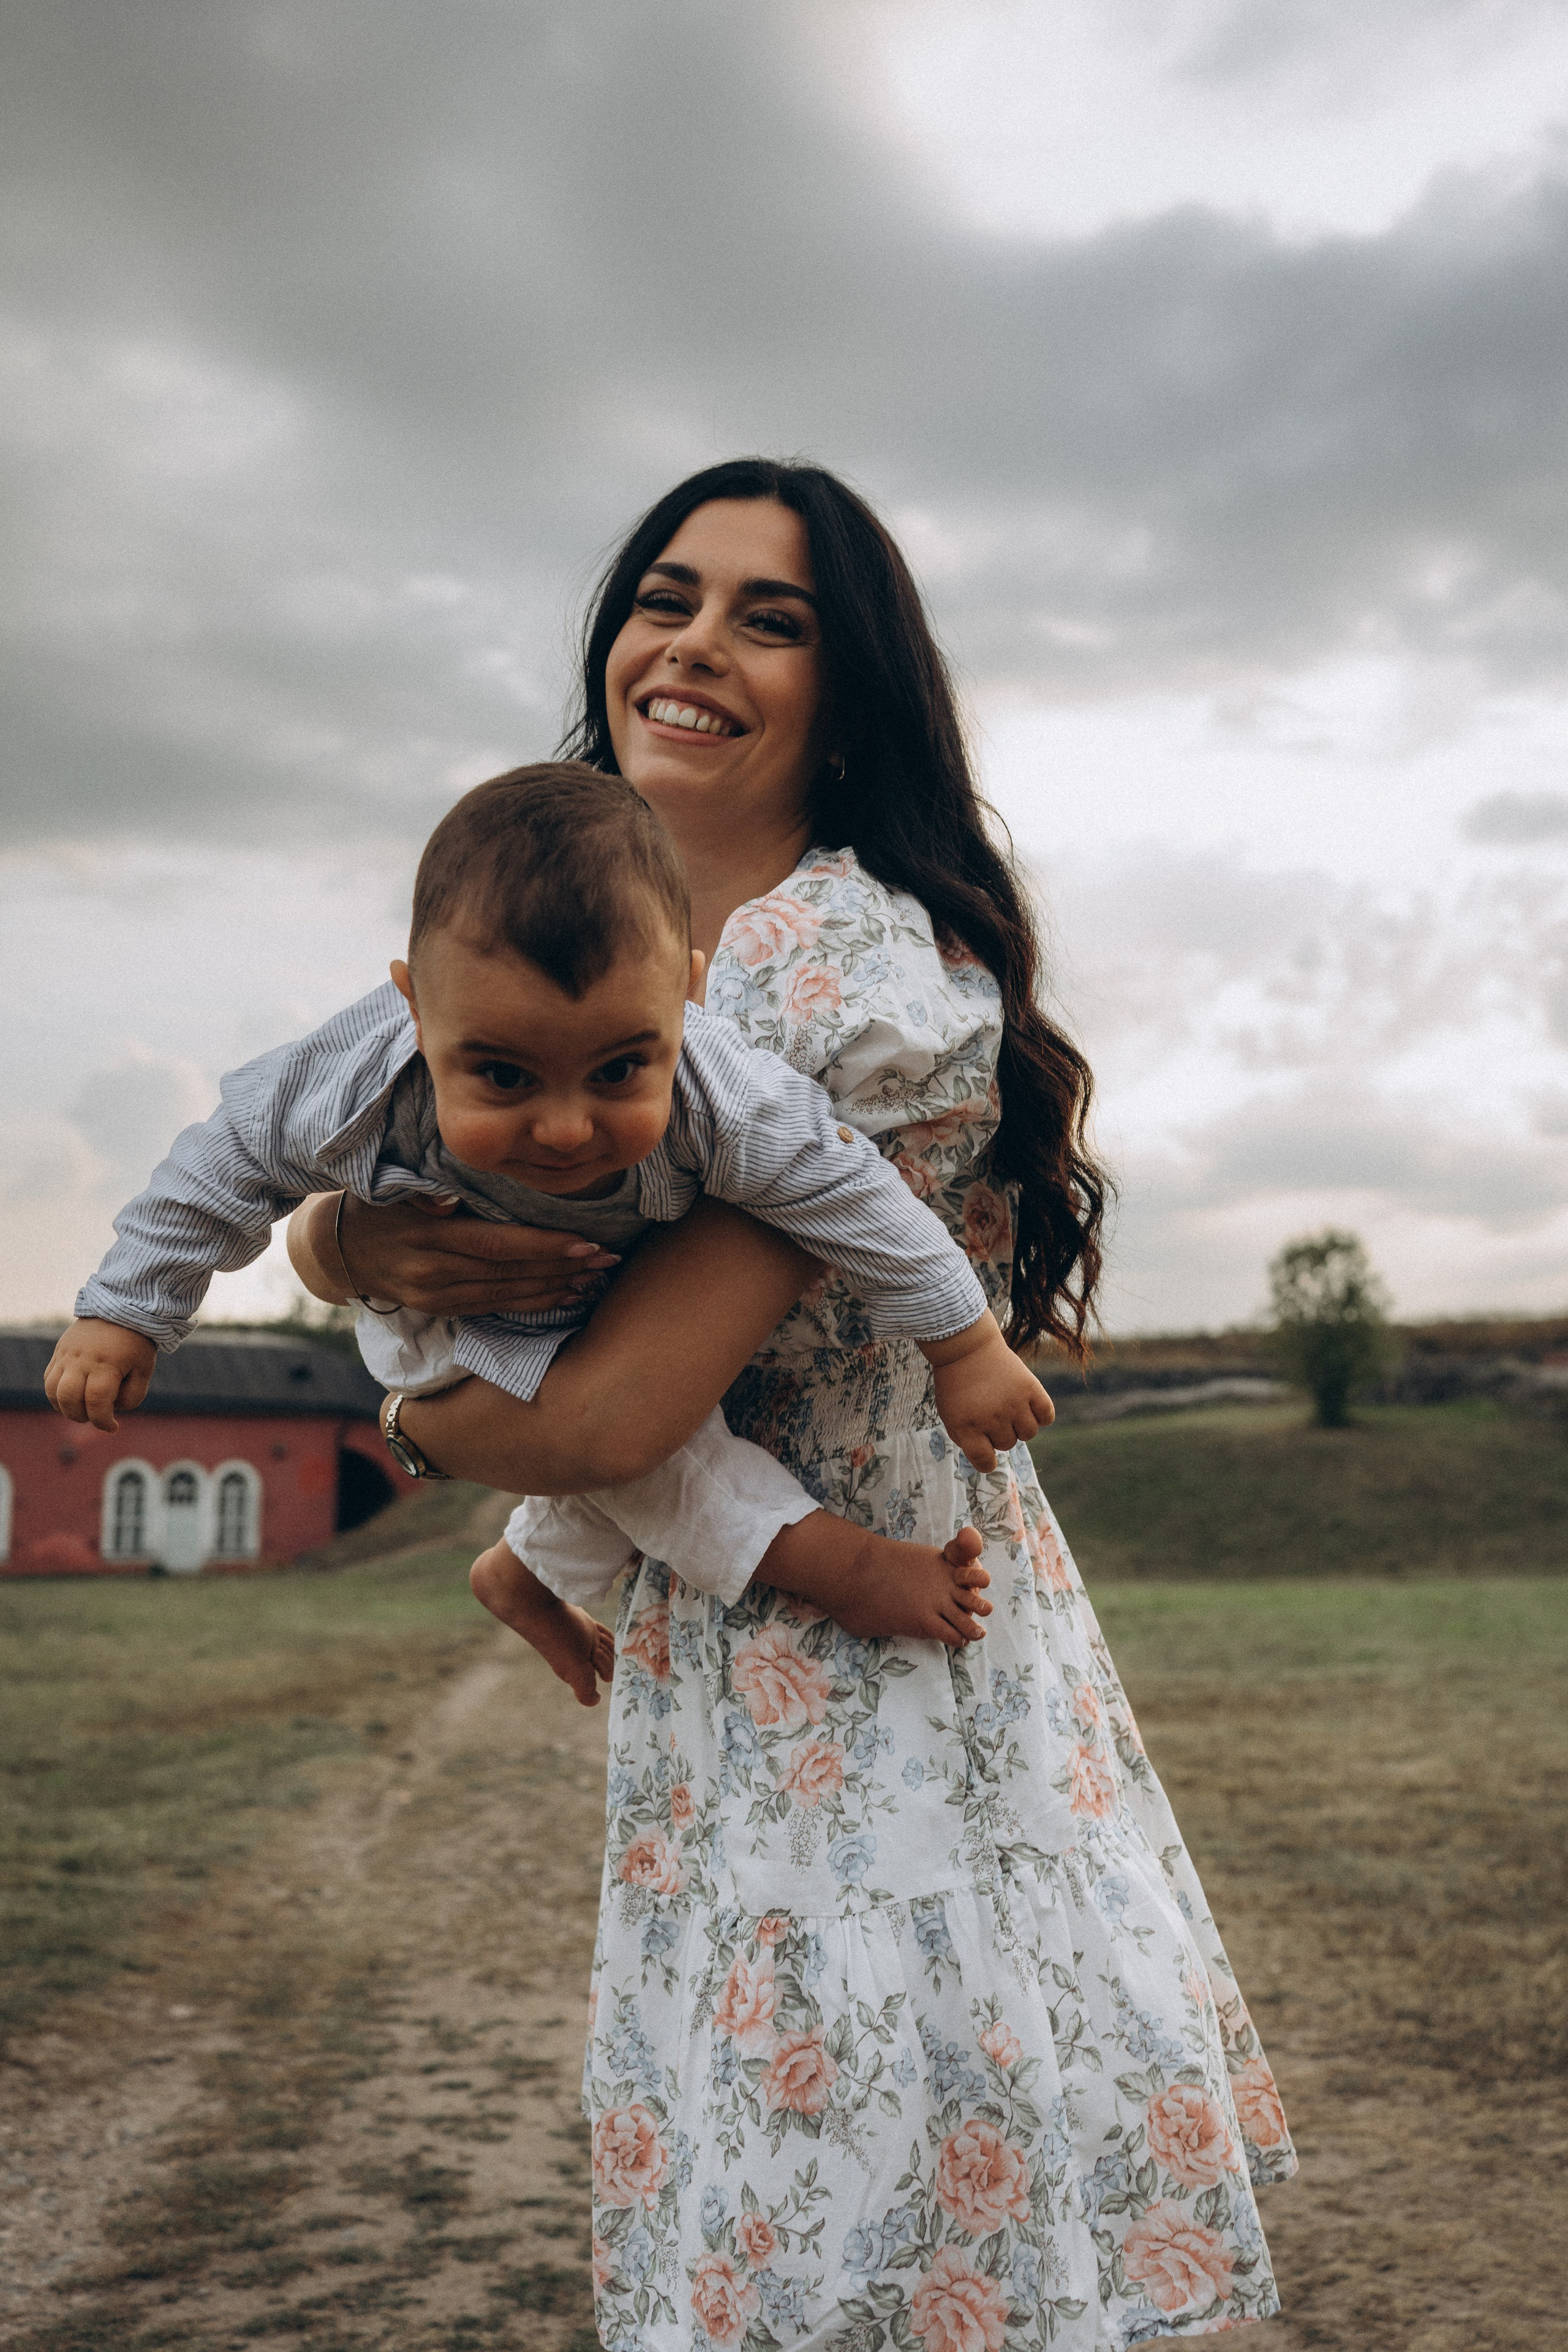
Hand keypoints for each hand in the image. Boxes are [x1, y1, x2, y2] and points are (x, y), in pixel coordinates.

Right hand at [45, 1318, 157, 1432]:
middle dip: (81, 1416)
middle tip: (96, 1415)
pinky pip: (49, 1379)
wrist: (120, 1309)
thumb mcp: (144, 1370)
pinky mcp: (59, 1352)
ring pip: (52, 1391)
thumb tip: (111, 1410)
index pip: (96, 1402)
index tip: (113, 1427)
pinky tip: (74, 1396)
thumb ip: (132, 1396)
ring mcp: (66, 1355)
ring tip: (83, 1407)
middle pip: (68, 1398)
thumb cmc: (136, 1343)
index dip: (103, 1421)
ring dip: (65, 1408)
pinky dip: (57, 1395)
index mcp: (107, 1364)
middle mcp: (82, 1359)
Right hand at [298, 1191, 620, 1315]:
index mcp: (429, 1236)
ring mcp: (437, 1296)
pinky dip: (532, 1303)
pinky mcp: (440, 1309)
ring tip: (597, 1278)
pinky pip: (494, 1308)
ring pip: (507, 1294)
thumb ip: (422, 1194)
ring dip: (556, 1288)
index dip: (544, 1246)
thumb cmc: (376, 1204)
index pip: (497, 1244)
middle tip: (609, 1259)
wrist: (336, 1248)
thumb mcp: (391, 1188)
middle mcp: (434, 1272)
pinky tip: (564, 1296)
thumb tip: (443, 1202)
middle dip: (564, 1268)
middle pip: (511, 1272)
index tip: (586, 1242)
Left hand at [924, 1312, 1054, 1471]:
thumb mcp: (950, 1414)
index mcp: (967, 1427)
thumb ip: (967, 1439)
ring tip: (1010, 1408)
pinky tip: (1029, 1406)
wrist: (966, 1347)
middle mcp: (991, 1418)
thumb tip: (989, 1458)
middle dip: (999, 1433)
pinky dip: (1041, 1415)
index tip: (987, 1455)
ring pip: (1028, 1434)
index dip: (987, 1461)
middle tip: (991, 1413)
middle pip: (1008, 1444)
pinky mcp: (1030, 1387)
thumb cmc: (957, 1384)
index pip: (985, 1461)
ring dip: (1020, 1425)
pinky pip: (1047, 1416)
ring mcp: (1012, 1403)